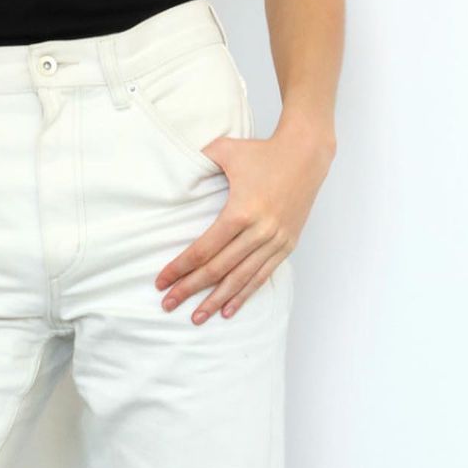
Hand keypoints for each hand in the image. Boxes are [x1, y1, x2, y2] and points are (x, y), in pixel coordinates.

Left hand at [153, 122, 334, 323]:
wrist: (306, 154)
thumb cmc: (262, 151)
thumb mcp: (225, 150)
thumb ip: (198, 160)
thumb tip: (175, 167)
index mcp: (240, 211)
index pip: (204, 249)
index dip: (180, 268)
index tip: (162, 281)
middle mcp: (258, 231)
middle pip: (218, 269)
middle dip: (190, 289)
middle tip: (168, 304)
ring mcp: (275, 241)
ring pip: (240, 279)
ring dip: (216, 300)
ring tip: (196, 317)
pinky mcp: (287, 245)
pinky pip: (262, 275)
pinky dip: (244, 294)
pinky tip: (228, 309)